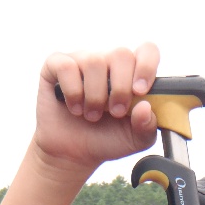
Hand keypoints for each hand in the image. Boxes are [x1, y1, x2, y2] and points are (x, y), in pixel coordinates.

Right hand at [33, 43, 159, 174]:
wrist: (72, 153)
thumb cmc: (105, 140)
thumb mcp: (134, 140)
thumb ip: (147, 126)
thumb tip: (146, 107)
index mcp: (131, 74)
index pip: (147, 51)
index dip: (146, 66)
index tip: (140, 91)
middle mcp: (107, 62)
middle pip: (121, 54)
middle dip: (120, 88)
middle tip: (115, 112)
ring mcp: (82, 61)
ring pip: (94, 62)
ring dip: (95, 97)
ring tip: (92, 116)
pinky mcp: (56, 67)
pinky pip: (67, 67)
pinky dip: (72, 92)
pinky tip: (74, 108)